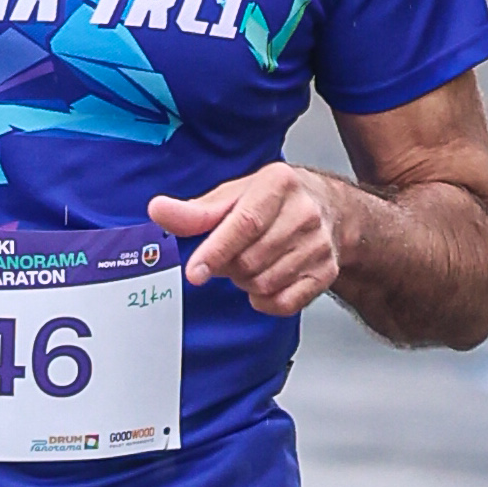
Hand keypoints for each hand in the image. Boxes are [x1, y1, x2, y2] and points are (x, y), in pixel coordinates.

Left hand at [148, 163, 342, 317]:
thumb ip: (195, 211)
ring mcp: (319, 245)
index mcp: (279, 183)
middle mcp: (304, 213)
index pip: (244, 224)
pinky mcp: (326, 273)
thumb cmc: (274, 201)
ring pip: (264, 284)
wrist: (328, 209)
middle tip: (230, 254)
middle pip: (249, 260)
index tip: (195, 272)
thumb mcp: (234, 196)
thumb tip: (158, 211)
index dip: (215, 251)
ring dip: (246, 282)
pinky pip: (284, 303)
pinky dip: (265, 300)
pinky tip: (266, 281)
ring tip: (251, 262)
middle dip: (229, 266)